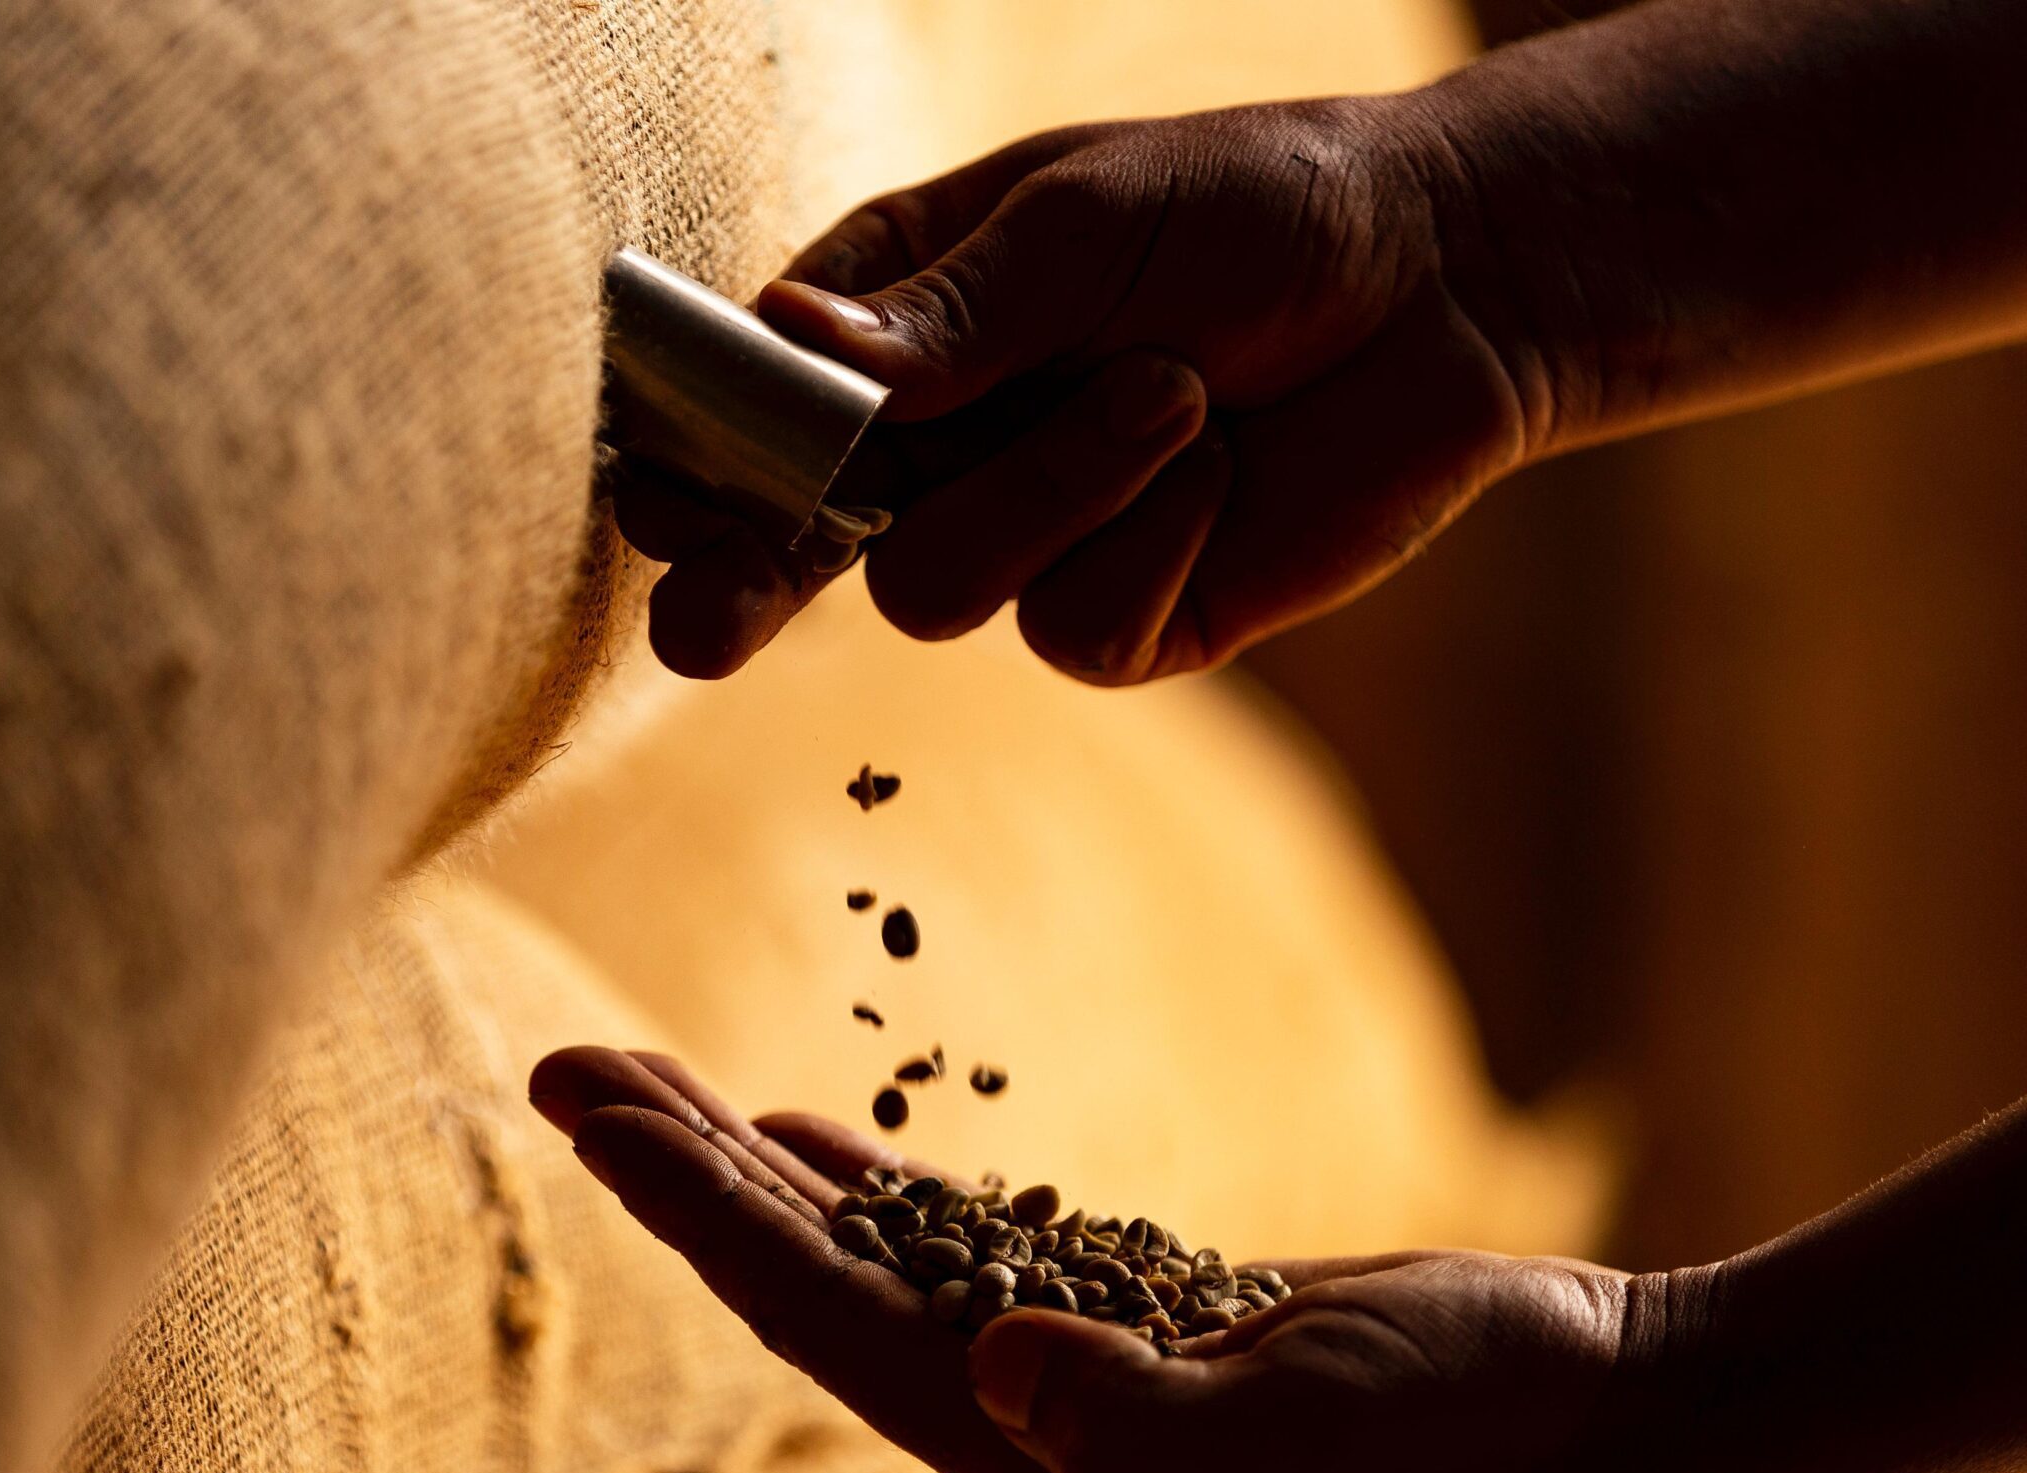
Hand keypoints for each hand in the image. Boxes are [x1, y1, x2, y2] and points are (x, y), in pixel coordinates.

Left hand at [528, 1045, 1712, 1472]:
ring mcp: (1062, 1373)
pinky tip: (796, 1140)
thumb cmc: (1469, 1419)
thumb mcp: (1316, 1423)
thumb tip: (987, 1369)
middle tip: (569, 1062)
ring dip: (743, 1168)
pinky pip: (946, 1247)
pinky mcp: (1116, 1318)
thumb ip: (1149, 1417)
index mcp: (1036, 1453)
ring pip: (858, 1257)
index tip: (589, 1102)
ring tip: (642, 1084)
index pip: (812, 1311)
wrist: (1585, 1413)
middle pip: (801, 1279)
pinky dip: (861, 1186)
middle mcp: (1021, 1423)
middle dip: (679, 1169)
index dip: (690, 1205)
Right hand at [624, 98, 1530, 682]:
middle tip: (697, 628)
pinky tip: (1218, 466)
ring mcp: (1018, 539)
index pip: (750, 403)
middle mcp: (935, 445)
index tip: (658, 489)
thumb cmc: (1259, 209)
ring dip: (1054, 488)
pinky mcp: (1113, 619)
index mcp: (894, 323)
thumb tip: (789, 337)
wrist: (1451, 287)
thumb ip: (951, 311)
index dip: (696, 452)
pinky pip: (1067, 627)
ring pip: (931, 592)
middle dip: (741, 583)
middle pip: (794, 544)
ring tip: (1175, 391)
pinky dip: (1149, 536)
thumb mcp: (1093, 226)